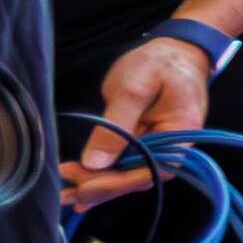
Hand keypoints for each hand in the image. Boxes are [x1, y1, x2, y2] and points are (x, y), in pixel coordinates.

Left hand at [64, 29, 214, 208]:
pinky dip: (103, 177)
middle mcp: (174, 148)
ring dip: (97, 185)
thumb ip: (115, 126)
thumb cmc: (158, 63)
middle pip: (136, 178)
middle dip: (99, 187)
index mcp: (179, 135)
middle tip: (63, 190)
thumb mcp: (133, 88)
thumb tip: (96, 163)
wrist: (176, 50)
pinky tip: (82, 189)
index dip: (114, 182)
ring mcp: (160, 147)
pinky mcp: (147, 143)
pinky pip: (126, 166)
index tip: (81, 184)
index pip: (148, 170)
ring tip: (65, 193)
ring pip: (128, 176)